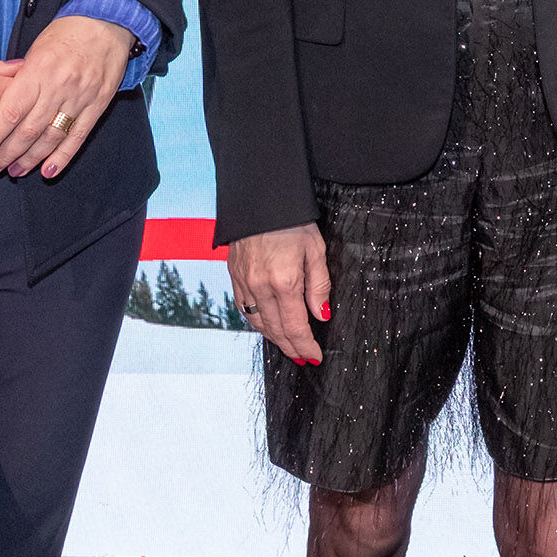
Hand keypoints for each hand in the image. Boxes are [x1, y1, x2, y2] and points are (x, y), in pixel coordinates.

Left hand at [0, 15, 132, 178]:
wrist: (106, 22)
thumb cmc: (64, 34)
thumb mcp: (34, 50)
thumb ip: (17, 80)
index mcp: (38, 71)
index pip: (9, 112)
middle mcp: (59, 86)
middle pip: (28, 130)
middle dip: (5, 154)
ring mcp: (81, 97)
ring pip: (51, 137)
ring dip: (30, 159)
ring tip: (14, 171)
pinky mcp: (98, 104)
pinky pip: (79, 136)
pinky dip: (63, 156)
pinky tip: (48, 171)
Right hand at [229, 222, 331, 365]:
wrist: (260, 198)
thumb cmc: (293, 221)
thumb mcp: (316, 250)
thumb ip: (319, 286)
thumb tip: (322, 316)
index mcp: (284, 282)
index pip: (295, 327)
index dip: (306, 346)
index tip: (315, 357)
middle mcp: (260, 287)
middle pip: (276, 330)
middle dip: (291, 348)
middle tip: (303, 358)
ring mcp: (244, 282)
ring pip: (258, 323)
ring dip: (274, 338)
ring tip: (288, 346)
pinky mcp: (234, 275)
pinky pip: (245, 308)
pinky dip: (257, 322)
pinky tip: (267, 325)